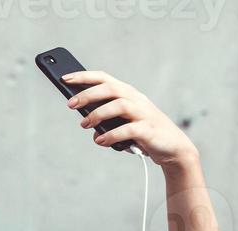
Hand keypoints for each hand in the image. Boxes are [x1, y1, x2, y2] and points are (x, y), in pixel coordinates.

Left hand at [62, 70, 198, 168]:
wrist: (173, 148)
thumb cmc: (143, 133)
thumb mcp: (122, 124)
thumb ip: (106, 122)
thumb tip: (89, 127)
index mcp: (128, 94)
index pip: (104, 78)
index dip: (84, 77)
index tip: (64, 78)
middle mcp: (136, 99)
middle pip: (110, 88)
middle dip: (88, 94)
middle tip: (70, 104)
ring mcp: (144, 114)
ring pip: (119, 105)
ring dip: (98, 114)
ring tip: (84, 125)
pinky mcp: (148, 130)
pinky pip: (129, 129)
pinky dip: (112, 135)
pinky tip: (101, 141)